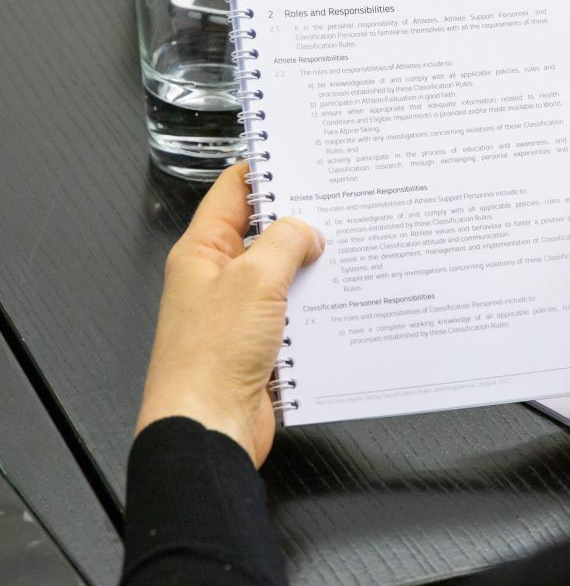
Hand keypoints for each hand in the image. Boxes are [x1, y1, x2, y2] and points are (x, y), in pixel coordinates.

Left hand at [136, 163, 323, 466]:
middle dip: (303, 222)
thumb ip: (284, 243)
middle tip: (341, 206)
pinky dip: (320, 307)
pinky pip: (296, 314)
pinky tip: (345, 302)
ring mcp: (241, 314)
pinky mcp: (262, 345)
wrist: (209, 426)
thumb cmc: (210, 358)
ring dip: (315, 268)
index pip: (233, 193)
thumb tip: (306, 230)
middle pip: (265, 234)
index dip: (265, 171)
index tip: (302, 159)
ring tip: (351, 252)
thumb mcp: (254, 280)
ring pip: (285, 276)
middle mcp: (219, 280)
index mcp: (203, 252)